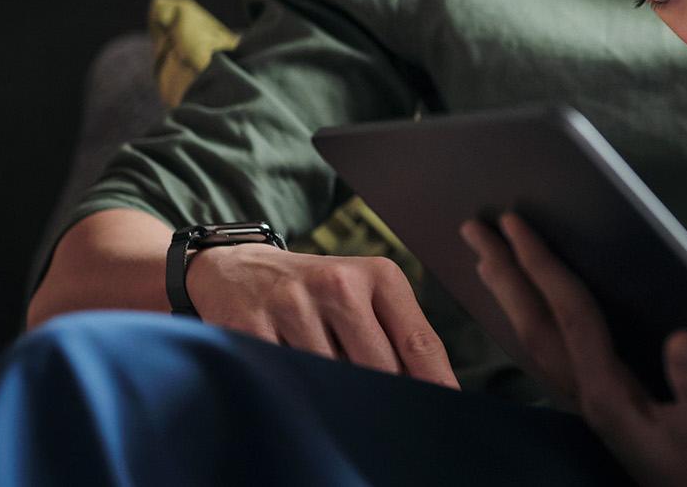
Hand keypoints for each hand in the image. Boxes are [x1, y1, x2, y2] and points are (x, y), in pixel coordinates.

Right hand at [184, 243, 456, 387]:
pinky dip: (297, 392)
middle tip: (388, 417)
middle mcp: (338, 284)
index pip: (418, 340)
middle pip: (380, 368)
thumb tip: (429, 388)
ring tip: (337, 397)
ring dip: (339, 398)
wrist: (239, 269)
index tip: (446, 408)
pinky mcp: (251, 327)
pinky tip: (298, 387)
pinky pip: (287, 379)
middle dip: (386, 396)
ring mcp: (293, 305)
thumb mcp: (363, 293)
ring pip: (333, 378)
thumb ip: (396, 334)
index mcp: (378, 275)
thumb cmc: (317, 291)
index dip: (435, 381)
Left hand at [462, 214, 686, 486]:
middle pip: (535, 325)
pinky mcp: (605, 413)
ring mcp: (592, 406)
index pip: (570, 315)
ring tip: (487, 260)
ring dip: (511, 296)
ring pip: (536, 341)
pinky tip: (532, 316)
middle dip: (506, 273)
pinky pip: (553, 356)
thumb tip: (684, 337)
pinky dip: (534, 323)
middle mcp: (590, 398)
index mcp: (610, 395)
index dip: (543, 266)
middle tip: (475, 227)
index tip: (516, 224)